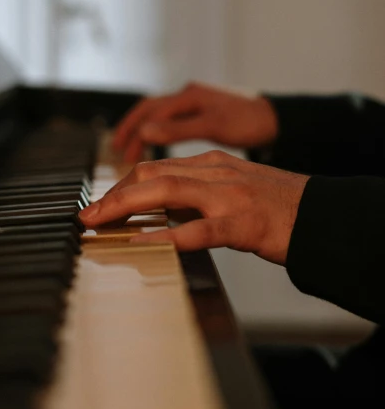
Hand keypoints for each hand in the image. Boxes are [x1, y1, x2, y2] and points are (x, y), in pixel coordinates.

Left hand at [79, 151, 308, 264]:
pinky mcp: (242, 223)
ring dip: (125, 207)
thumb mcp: (233, 189)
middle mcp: (215, 173)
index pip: (154, 169)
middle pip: (150, 176)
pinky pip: (198, 230)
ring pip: (166, 192)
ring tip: (99, 224)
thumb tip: (161, 213)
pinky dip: (166, 236)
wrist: (322, 214)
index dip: (120, 187)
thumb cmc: (277, 206)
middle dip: (112, 195)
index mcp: (211, 165)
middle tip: (86, 216)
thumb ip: (198, 195)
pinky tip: (142, 243)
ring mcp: (228, 197)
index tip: (100, 205)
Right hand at [113, 82, 277, 161]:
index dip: (130, 132)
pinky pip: (171, 123)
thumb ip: (179, 129)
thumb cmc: (251, 121)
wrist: (277, 119)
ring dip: (142, 134)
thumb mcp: (214, 126)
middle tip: (117, 150)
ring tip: (130, 156)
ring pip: (158, 117)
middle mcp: (188, 96)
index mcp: (188, 97)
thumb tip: (144, 132)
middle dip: (129, 130)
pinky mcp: (201, 114)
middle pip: (148, 111)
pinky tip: (157, 152)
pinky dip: (158, 136)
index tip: (119, 153)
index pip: (148, 112)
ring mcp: (194, 104)